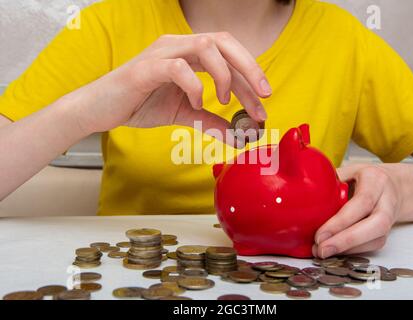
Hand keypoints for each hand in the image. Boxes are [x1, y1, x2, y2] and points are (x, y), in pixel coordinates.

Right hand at [70, 33, 270, 143]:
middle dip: (250, 68)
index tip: (264, 103)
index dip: (251, 76)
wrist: (101, 109)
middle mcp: (177, 44)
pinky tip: (195, 102)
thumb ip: (210, 121)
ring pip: (205, 46)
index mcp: (188, 52)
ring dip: (223, 75)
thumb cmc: (140, 104)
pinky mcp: (146, 68)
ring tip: (223, 100)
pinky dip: (194, 86)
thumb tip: (237, 137)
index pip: (229, 55)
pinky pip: (178, 67)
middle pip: (224, 41)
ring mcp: (161, 53)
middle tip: (264, 95)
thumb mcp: (184, 114)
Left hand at [313, 165, 400, 257]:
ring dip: (348, 249)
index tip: (319, 235)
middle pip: (376, 224)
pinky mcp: (388, 231)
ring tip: (323, 252)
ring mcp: (390, 217)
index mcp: (375, 180)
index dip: (340, 221)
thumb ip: (329, 180)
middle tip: (321, 249)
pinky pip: (373, 245)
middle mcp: (387, 199)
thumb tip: (300, 191)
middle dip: (346, 241)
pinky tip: (335, 251)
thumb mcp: (347, 170)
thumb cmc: (364, 178)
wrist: (394, 186)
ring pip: (377, 238)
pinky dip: (353, 250)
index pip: (362, 202)